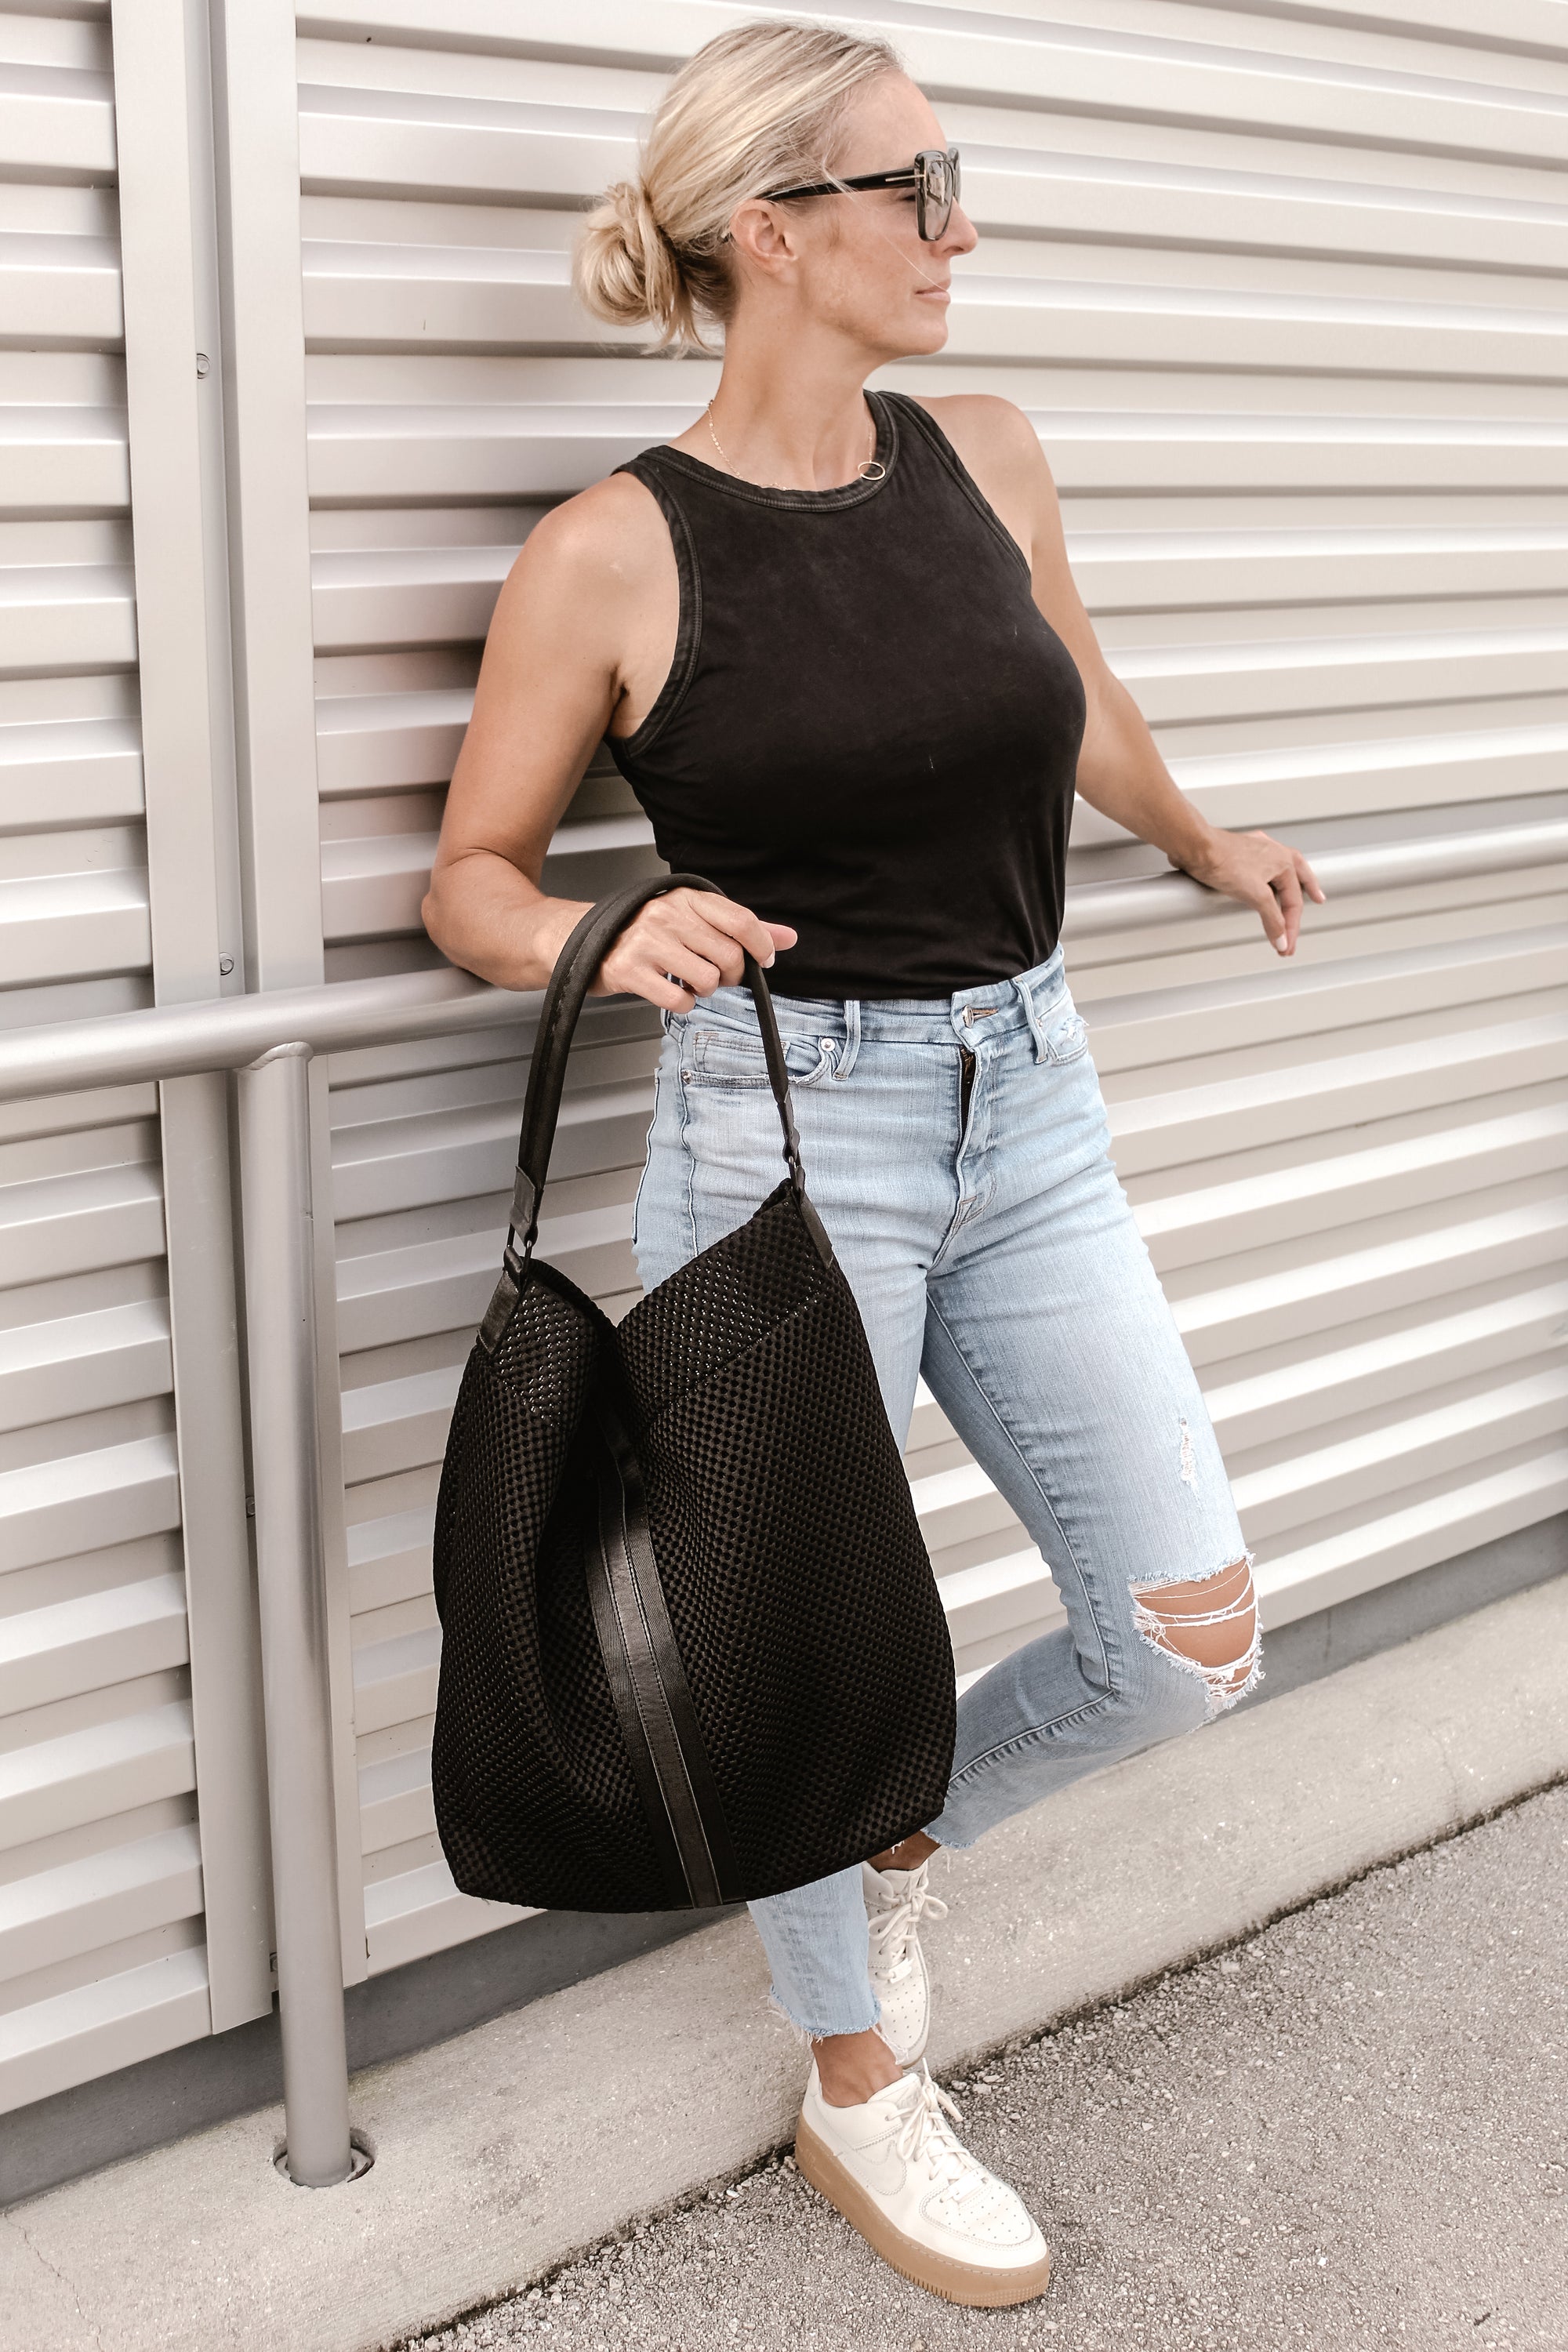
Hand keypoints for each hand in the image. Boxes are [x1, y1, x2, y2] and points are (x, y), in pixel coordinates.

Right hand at [587, 888, 797, 1009]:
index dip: (762, 946)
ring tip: (686, 980)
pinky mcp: (629, 971)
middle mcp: (667, 915)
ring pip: (707, 980)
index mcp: (686, 898)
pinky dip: (681, 1003)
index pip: (741, 921)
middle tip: (717, 976)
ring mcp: (646, 943)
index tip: (763, 959)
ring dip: (704, 990)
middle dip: (731, 975)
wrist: (584, 940)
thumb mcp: (692, 918)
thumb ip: (742, 928)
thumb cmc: (643, 931)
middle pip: (729, 955)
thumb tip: (789, 937)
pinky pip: (679, 1000)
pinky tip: (668, 989)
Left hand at [1181, 827, 1325, 955]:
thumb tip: (1282, 938)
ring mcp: (1255, 852)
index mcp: (1283, 860)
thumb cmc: (1222, 861)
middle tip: (1318, 900)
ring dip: (1288, 883)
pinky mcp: (1239, 855)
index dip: (1291, 926)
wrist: (1194, 847)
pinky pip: (1261, 868)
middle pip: (1297, 875)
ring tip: (1294, 891)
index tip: (1286, 945)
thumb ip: (1272, 918)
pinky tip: (1262, 881)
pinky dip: (1267, 878)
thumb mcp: (1254, 895)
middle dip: (1307, 891)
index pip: (1294, 901)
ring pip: (1280, 869)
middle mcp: (1272, 852)